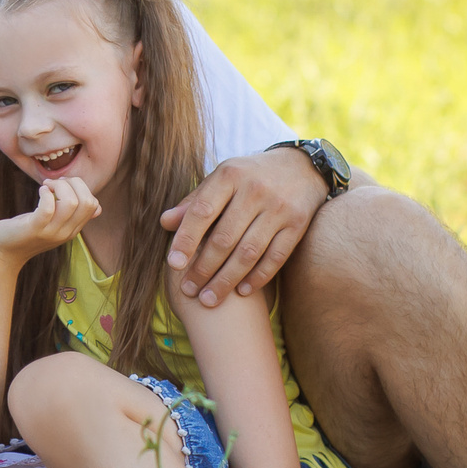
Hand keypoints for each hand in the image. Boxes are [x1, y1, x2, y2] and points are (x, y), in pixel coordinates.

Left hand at [0, 176, 99, 264]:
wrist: (1, 252)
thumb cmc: (25, 231)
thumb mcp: (54, 223)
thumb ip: (72, 215)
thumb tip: (98, 208)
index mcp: (73, 229)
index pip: (93, 204)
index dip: (81, 187)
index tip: (62, 185)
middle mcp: (66, 232)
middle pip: (87, 202)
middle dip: (73, 183)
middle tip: (54, 183)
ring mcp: (51, 232)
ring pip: (71, 202)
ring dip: (59, 186)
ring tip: (46, 186)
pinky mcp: (34, 229)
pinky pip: (48, 208)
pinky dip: (46, 193)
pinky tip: (40, 191)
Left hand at [158, 148, 327, 306]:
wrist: (302, 167)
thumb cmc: (250, 177)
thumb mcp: (222, 179)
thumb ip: (195, 201)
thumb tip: (165, 222)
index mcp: (230, 175)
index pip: (202, 211)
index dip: (186, 239)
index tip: (173, 264)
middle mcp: (255, 190)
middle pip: (224, 237)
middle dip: (204, 268)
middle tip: (189, 290)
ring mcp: (279, 208)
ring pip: (248, 252)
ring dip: (227, 280)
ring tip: (209, 300)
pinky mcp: (298, 224)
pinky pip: (275, 257)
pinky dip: (258, 277)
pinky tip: (242, 292)